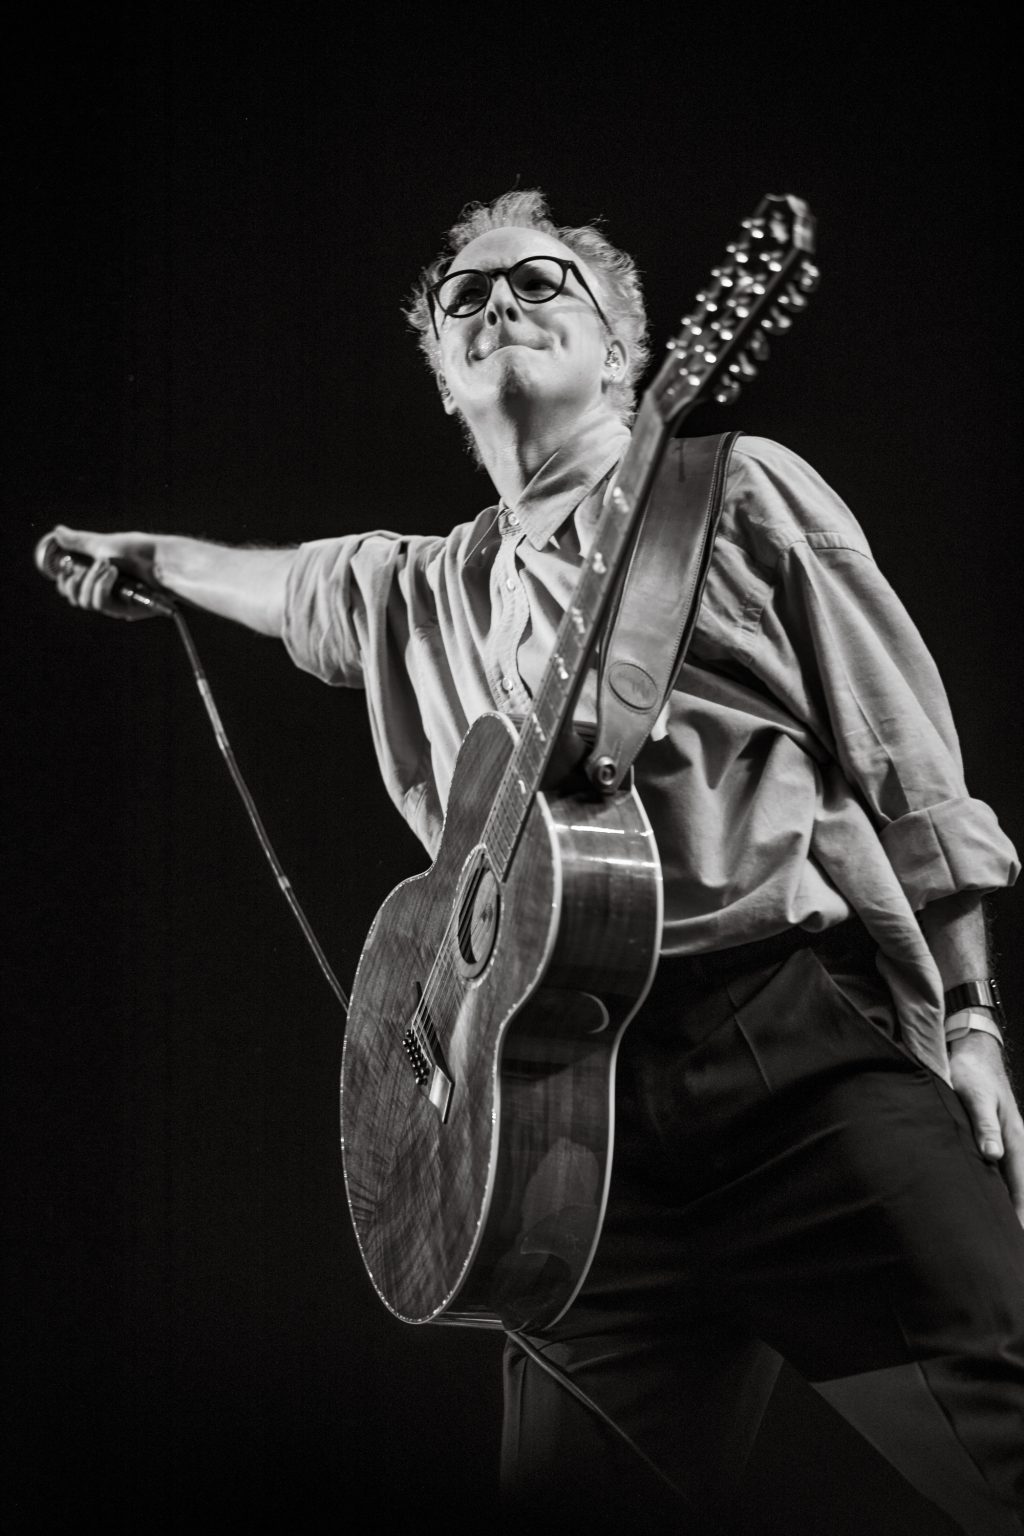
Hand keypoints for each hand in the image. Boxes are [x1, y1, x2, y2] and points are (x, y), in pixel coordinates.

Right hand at [47, 525, 163, 620]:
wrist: (163, 561)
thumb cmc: (139, 551)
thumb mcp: (104, 544)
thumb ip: (79, 542)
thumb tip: (57, 531)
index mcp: (99, 578)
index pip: (72, 587)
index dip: (64, 580)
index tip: (66, 567)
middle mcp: (106, 592)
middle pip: (75, 598)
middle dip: (74, 581)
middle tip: (85, 566)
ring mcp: (116, 603)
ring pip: (85, 601)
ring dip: (91, 580)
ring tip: (107, 564)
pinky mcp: (125, 610)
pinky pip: (101, 604)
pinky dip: (102, 585)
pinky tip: (112, 572)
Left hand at [949, 1031, 1023, 1224]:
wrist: (971, 1048)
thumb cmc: (972, 1072)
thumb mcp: (975, 1096)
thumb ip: (984, 1125)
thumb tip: (994, 1155)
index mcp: (1014, 1138)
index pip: (1021, 1186)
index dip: (1019, 1213)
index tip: (1015, 1239)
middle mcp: (1014, 1144)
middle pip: (1019, 1189)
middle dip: (1016, 1216)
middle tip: (1008, 1249)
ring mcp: (1005, 1142)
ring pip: (1010, 1182)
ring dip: (1007, 1205)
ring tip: (1001, 1235)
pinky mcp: (993, 1138)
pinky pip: (1000, 1172)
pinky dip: (998, 1189)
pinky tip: (988, 1202)